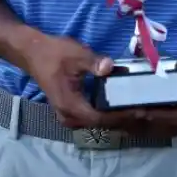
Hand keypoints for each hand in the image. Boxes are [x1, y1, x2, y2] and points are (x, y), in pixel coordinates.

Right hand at [24, 33, 149, 131]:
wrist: (33, 52)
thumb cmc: (54, 53)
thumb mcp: (76, 54)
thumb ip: (94, 63)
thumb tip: (110, 67)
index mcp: (70, 105)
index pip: (100, 118)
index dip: (120, 116)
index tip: (139, 110)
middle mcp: (68, 116)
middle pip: (100, 124)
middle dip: (121, 119)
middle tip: (143, 111)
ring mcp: (67, 115)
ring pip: (96, 123)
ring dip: (114, 118)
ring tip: (135, 110)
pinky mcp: (69, 110)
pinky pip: (91, 117)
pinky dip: (106, 113)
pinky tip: (119, 105)